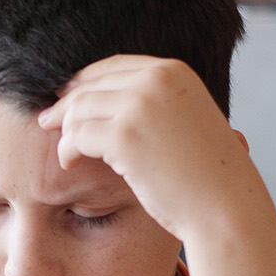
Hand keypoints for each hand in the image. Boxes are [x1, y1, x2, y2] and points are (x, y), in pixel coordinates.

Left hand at [33, 54, 275, 247]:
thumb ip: (159, 106)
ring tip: (65, 152)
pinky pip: (76, 136)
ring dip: (65, 130)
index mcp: (175, 72)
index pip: (114, 67)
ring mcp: (139, 105)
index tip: (69, 99)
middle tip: (48, 122)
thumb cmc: (211, 177)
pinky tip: (70, 163)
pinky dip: (67, 150)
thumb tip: (113, 105)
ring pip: (79, 108)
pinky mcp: (123, 136)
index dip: (86, 82)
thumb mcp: (190, 123)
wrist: (227, 208)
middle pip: (91, 84)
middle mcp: (157, 80)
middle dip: (66, 104)